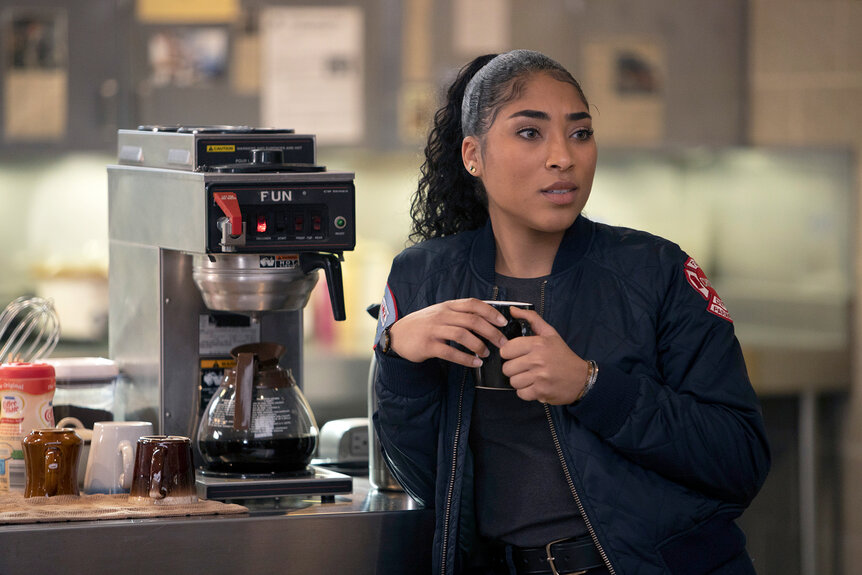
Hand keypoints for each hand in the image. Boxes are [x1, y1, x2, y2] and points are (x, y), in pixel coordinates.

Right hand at [387, 298, 508, 366]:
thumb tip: (485, 319)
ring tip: (486, 354)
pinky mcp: (428, 346)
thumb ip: (459, 314)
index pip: (473, 304)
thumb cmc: (423, 325)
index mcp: (447, 306)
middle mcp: (442, 315)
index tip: (503, 322)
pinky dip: (466, 359)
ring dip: (479, 346)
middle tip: (503, 343)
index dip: (490, 312)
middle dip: (491, 332)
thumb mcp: (440, 313)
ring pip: (463, 335)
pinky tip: (474, 363)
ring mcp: (434, 330)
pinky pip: (450, 353)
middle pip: (472, 321)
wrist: (398, 336)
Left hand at [501, 307, 588, 404]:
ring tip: (530, 377)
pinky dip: (525, 392)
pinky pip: (520, 393)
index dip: (509, 353)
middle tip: (525, 367)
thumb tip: (512, 310)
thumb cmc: (563, 355)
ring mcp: (539, 377)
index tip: (517, 355)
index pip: (506, 349)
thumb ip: (531, 318)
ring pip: (512, 381)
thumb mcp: (550, 333)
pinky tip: (534, 386)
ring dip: (519, 381)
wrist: (581, 378)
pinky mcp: (541, 392)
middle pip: (507, 368)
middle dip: (514, 368)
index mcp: (538, 343)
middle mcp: (538, 359)